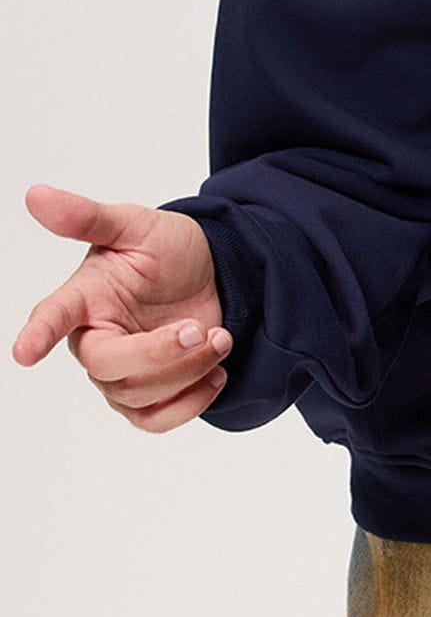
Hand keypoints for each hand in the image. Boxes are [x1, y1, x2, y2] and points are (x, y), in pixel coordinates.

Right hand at [13, 185, 231, 431]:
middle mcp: (95, 340)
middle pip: (109, 368)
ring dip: (188, 372)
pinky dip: (191, 403)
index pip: (53, 316)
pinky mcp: (149, 395)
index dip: (38, 333)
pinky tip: (216, 372)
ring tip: (220, 338)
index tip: (24, 352)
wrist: (214, 273)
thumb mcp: (134, 225)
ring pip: (139, 397)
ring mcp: (121, 373)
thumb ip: (88, 217)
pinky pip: (157, 421)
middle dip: (159, 354)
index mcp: (84, 299)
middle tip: (200, 329)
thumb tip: (36, 195)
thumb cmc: (166, 249)